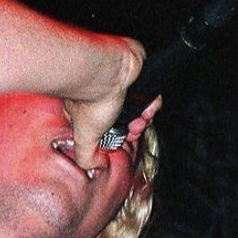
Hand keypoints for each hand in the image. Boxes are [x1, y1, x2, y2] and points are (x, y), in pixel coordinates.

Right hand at [63, 37, 144, 169]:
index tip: (122, 140)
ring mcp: (123, 86)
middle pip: (128, 120)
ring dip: (144, 119)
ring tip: (140, 120)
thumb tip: (98, 165)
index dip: (119, 137)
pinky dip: (152, 104)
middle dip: (134, 130)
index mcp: (90, 110)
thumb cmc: (92, 99)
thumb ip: (87, 156)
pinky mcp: (139, 76)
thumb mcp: (84, 137)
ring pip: (141, 109)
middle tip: (132, 131)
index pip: (108, 129)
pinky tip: (146, 109)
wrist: (106, 73)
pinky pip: (151, 94)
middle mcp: (106, 98)